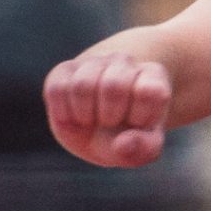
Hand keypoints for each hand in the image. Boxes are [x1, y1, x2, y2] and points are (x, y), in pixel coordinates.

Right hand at [44, 51, 172, 168]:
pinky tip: (75, 117)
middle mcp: (124, 62)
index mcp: (152, 77)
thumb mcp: (144, 149)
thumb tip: (123, 144)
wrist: (97, 132)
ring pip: (82, 85)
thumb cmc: (126, 137)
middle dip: (110, 116)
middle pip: (114, 86)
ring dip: (85, 114)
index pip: (150, 91)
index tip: (138, 124)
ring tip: (91, 119)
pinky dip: (64, 114)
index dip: (141, 117)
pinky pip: (58, 89)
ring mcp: (94, 62)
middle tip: (110, 123)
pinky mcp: (65, 69)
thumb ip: (144, 149)